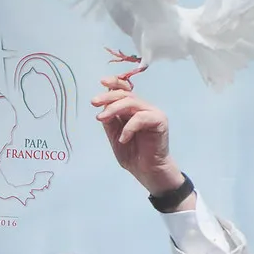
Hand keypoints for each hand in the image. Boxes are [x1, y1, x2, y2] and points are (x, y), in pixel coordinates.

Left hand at [91, 76, 184, 195]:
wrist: (147, 171)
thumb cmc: (133, 153)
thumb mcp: (115, 135)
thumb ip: (110, 121)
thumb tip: (102, 106)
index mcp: (132, 109)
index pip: (124, 90)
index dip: (114, 83)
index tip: (102, 82)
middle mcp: (143, 108)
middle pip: (125, 94)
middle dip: (108, 96)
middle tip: (94, 102)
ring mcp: (152, 113)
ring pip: (132, 102)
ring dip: (113, 109)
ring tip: (101, 118)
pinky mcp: (160, 121)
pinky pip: (141, 118)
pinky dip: (129, 127)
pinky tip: (123, 139)